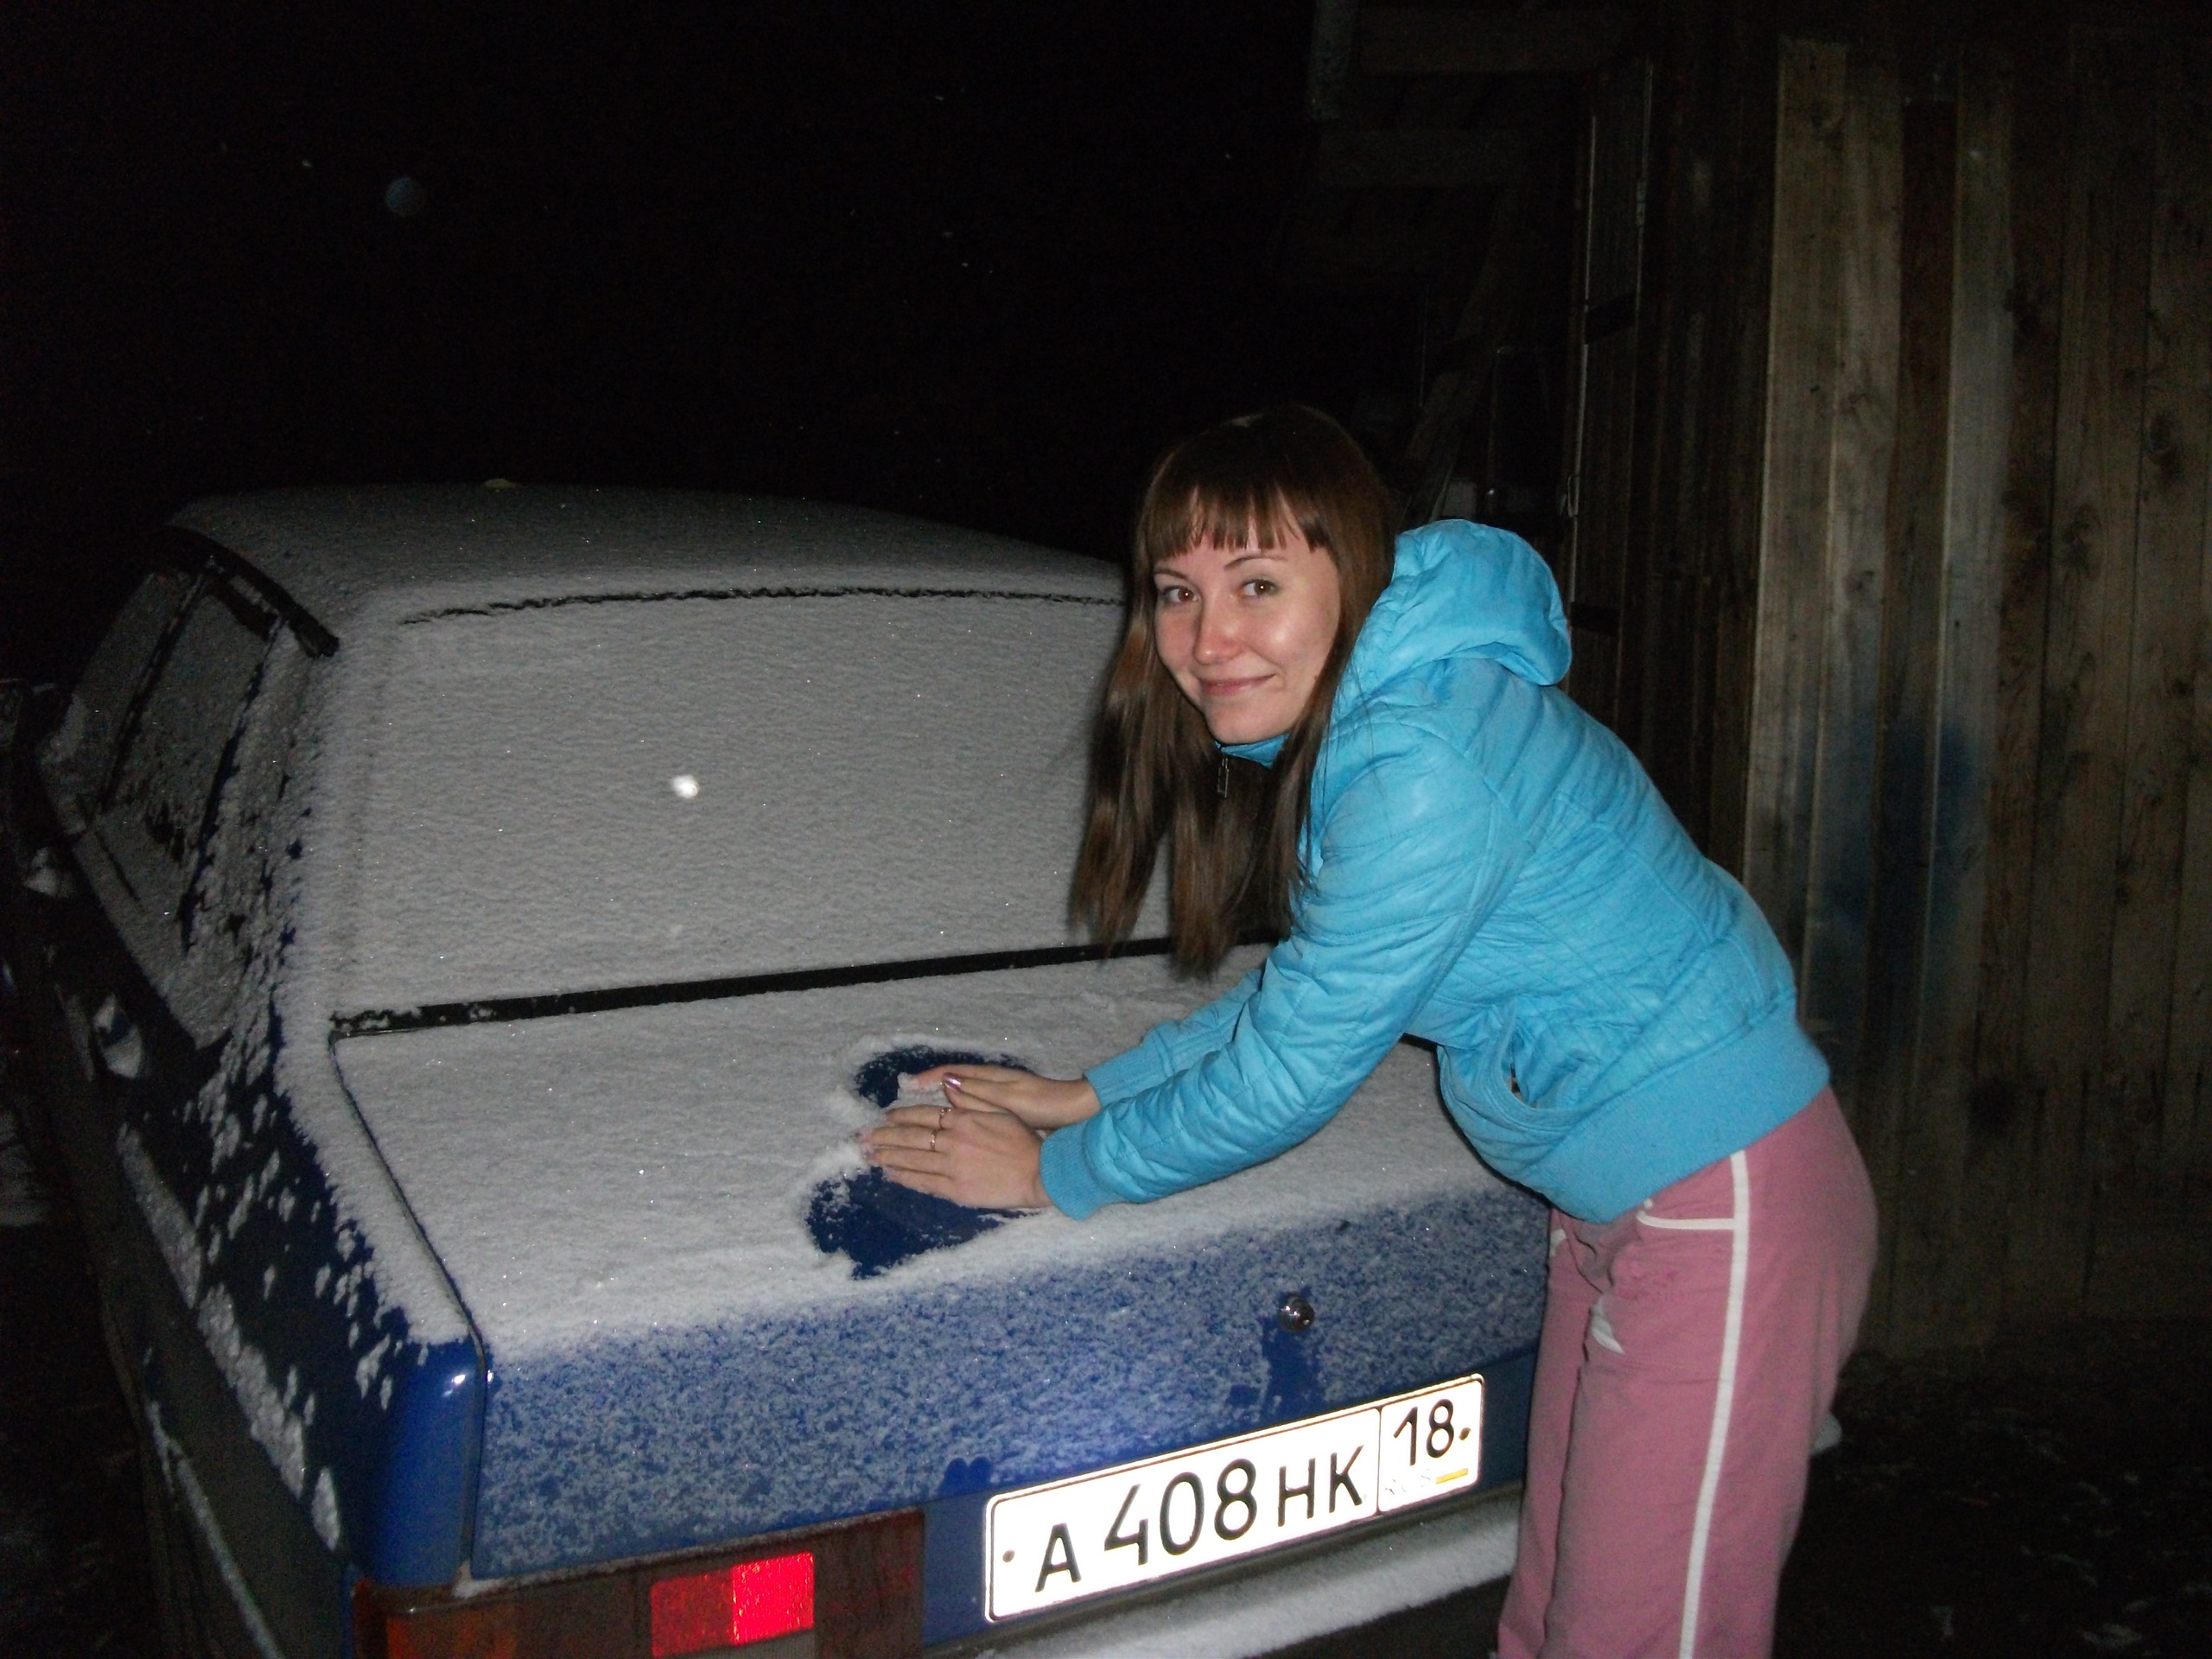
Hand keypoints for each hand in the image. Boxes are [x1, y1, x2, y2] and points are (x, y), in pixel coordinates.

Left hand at [863, 1100, 1051, 1209]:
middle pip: (911, 1138)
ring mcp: (952, 1166)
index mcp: (963, 1119)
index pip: (923, 1116)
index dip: (901, 1116)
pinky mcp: (955, 1189)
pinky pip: (924, 1183)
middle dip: (884, 1137)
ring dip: (888, 1157)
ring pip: (912, 1161)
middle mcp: (952, 1141)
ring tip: (869, 1155)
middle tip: (862, 1138)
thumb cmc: (1023, 1139)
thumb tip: (947, 1084)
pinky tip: (891, 1174)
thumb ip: (971, 1098)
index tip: (885, 1118)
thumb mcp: (999, 1109)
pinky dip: (904, 1178)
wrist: (1039, 1172)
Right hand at [905, 1063, 1100, 1129]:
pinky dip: (955, 1113)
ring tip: (915, 1116)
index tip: (907, 1086)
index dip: (928, 1078)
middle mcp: (988, 1083)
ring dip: (937, 1104)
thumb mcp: (1008, 1099)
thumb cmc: (1042, 1104)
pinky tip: (946, 1126)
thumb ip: (978, 1092)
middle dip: (927, 1091)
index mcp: (989, 1077)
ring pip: (958, 1096)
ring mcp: (995, 1095)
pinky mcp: (1001, 1109)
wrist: (1072, 1112)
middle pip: (950, 1082)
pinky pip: (970, 1107)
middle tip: (903, 1106)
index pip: (950, 1072)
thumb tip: (945, 1083)